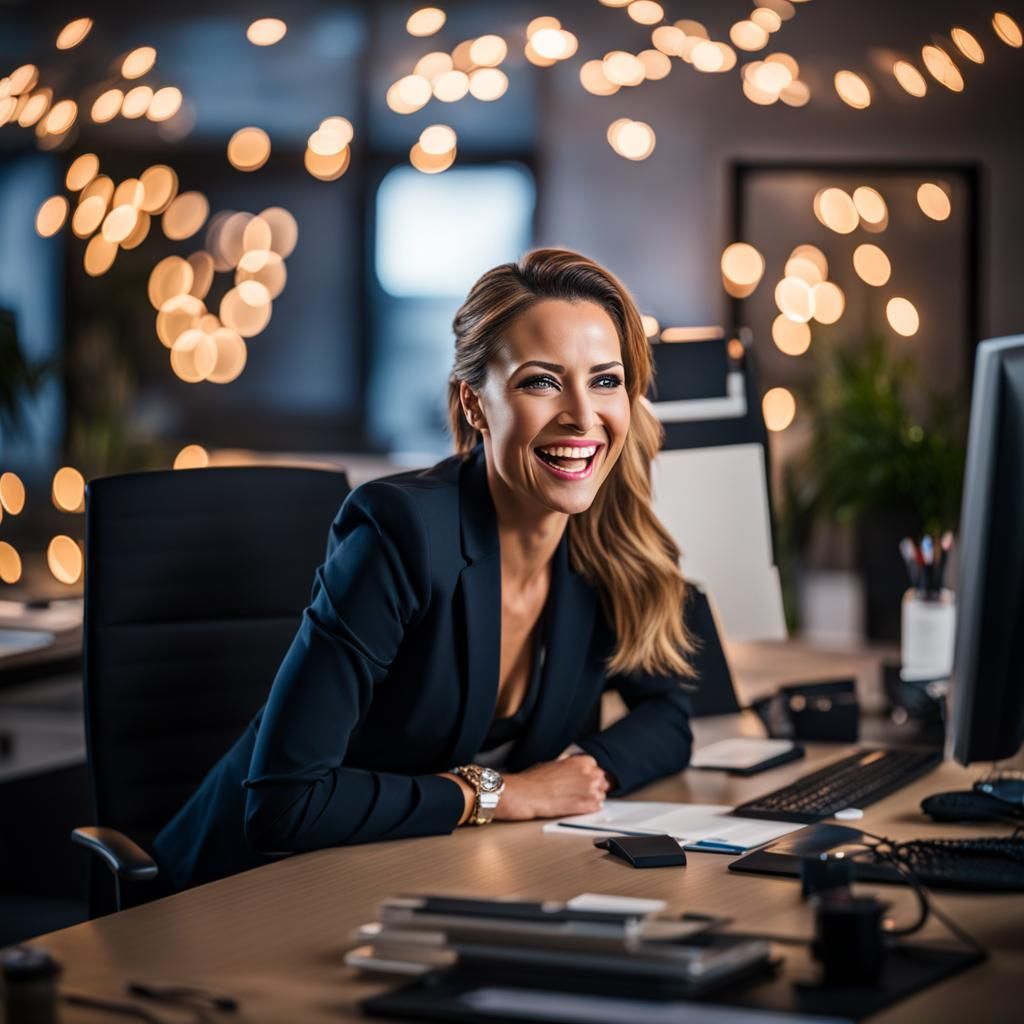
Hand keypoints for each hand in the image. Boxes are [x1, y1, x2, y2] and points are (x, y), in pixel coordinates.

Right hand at [495, 755, 609, 820]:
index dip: (589, 774)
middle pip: (602, 780)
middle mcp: (590, 774)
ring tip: (578, 799)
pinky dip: (590, 808)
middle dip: (594, 785)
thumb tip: (573, 771)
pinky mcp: (587, 806)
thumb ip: (570, 767)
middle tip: (581, 790)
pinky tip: (578, 807)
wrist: (528, 794)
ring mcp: (590, 791)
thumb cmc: (535, 779)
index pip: (596, 767)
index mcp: (582, 761)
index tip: (584, 779)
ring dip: (593, 797)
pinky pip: (597, 808)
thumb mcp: (555, 764)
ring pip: (601, 795)